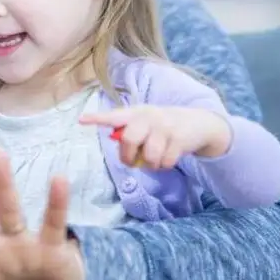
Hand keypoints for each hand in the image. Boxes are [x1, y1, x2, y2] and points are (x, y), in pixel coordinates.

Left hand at [79, 105, 231, 169]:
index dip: (97, 119)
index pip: (113, 116)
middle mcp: (148, 116)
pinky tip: (168, 158)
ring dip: (150, 164)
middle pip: (128, 140)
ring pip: (148, 156)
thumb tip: (121, 149)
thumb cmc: (162, 127)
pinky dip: (164, 166)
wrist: (198, 123)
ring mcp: (164, 127)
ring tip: (155, 159)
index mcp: (135, 113)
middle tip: (131, 161)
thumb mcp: (145, 123)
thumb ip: (130, 132)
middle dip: (127, 156)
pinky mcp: (178, 139)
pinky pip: (164, 162)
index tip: (81, 120)